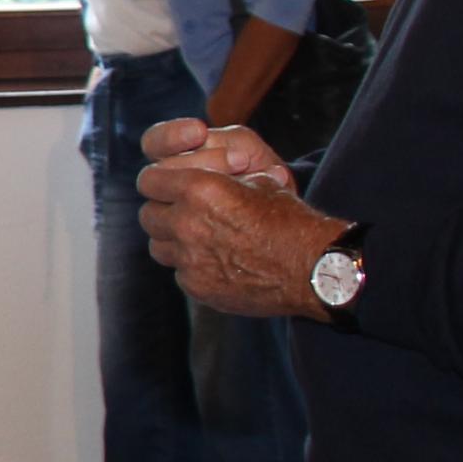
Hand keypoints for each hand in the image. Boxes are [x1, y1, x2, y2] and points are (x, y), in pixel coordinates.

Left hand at [137, 125, 343, 321]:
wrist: (314, 268)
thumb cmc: (291, 220)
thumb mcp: (259, 180)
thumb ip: (220, 177)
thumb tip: (202, 173)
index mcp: (200, 189)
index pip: (150, 180)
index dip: (160, 181)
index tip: (169, 185)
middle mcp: (187, 224)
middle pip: (148, 215)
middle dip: (163, 211)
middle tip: (182, 212)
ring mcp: (190, 260)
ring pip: (158, 246)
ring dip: (172, 240)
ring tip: (198, 237)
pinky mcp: (198, 287)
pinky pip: (180, 272)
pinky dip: (190, 266)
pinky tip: (215, 261)